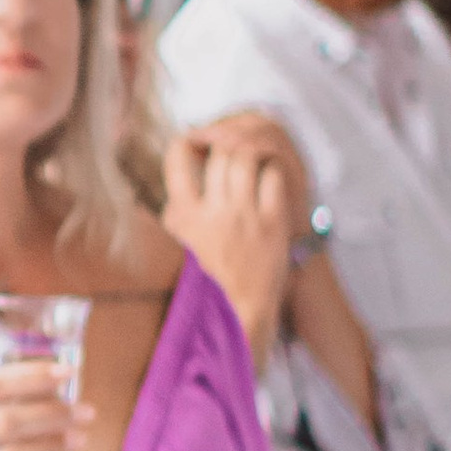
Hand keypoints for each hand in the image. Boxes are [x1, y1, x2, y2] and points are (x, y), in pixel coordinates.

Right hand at [164, 115, 304, 369]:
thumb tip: (180, 168)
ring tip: (250, 158)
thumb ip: (177, 208)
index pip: (179, 157)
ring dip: (250, 152)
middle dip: (226, 142)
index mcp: (184, 217)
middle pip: (221, 150)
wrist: (240, 310)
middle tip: (229, 145)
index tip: (195, 142)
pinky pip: (274, 177)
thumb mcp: (179, 242)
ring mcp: (245, 217)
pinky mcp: (273, 223)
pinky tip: (269, 177)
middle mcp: (213, 213)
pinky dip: (272, 170)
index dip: (188, 141)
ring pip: (247, 157)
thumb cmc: (209, 273)